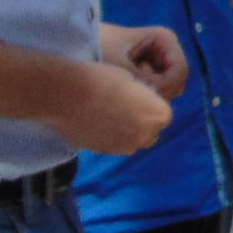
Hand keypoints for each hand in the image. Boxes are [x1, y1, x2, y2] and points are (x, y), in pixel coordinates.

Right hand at [60, 60, 175, 154]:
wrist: (69, 94)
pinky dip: (109, 137)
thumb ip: (142, 97)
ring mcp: (125, 147)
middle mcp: (146, 135)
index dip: (150, 106)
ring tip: (108, 115)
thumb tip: (140, 105)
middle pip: (150, 133)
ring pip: (132, 142)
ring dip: (126, 132)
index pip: (162, 115)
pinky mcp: (104, 152)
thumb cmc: (103, 79)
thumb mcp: (132, 79)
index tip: (137, 97)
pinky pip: (113, 146)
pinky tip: (96, 122)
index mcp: (159, 115)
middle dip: (141, 123)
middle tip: (123, 108)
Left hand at [101, 23, 187, 100]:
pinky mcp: (150, 72)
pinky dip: (143, 94)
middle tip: (132, 94)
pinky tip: (125, 89)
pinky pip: (155, 90)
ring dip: (149, 94)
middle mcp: (167, 49)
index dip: (165, 86)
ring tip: (127, 89)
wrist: (76, 47)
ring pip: (167, 89)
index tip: (142, 93)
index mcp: (165, 39)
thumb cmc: (96, 48)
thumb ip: (142, 83)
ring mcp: (159, 61)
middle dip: (157, 92)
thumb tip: (158, 103)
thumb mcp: (120, 66)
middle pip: (176, 82)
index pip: (180, 71)